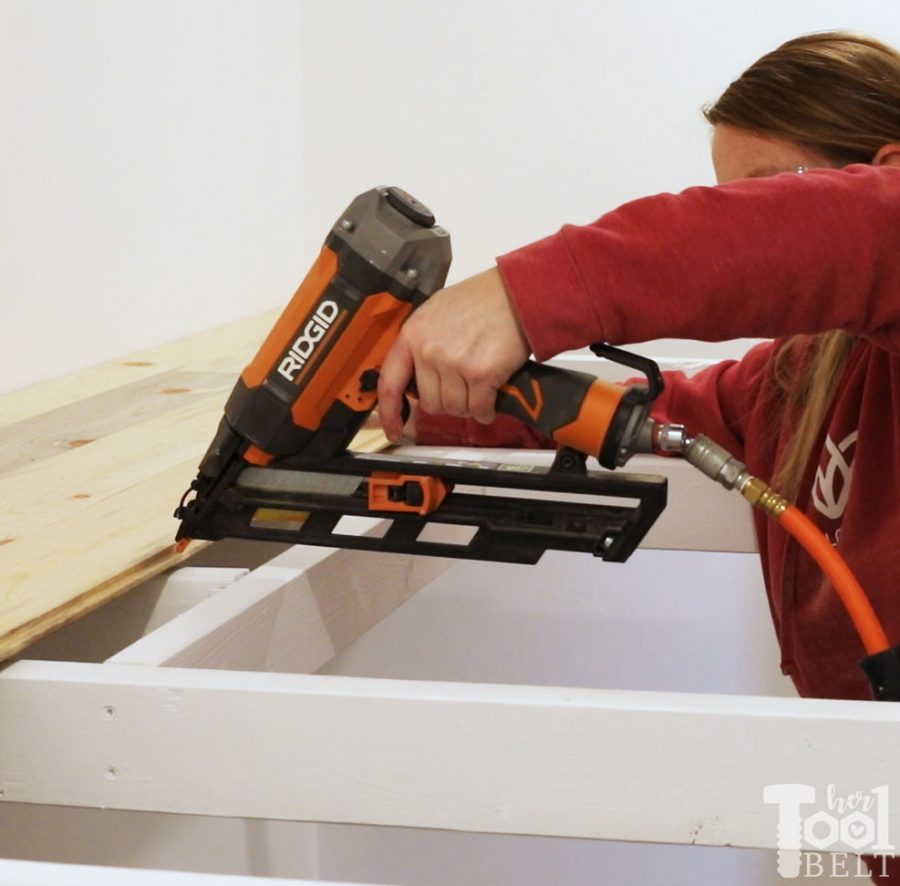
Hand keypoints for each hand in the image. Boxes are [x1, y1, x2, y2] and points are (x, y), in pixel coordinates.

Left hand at [378, 267, 529, 440]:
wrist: (515, 294)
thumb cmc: (482, 301)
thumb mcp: (435, 313)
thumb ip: (421, 345)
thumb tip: (417, 378)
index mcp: (412, 334)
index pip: (390, 383)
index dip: (389, 413)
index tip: (393, 429)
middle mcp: (428, 350)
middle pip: (430, 403)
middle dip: (449, 402)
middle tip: (464, 388)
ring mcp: (453, 362)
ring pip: (455, 408)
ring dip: (470, 405)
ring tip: (480, 386)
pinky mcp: (480, 373)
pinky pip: (478, 408)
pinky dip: (486, 409)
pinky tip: (492, 397)